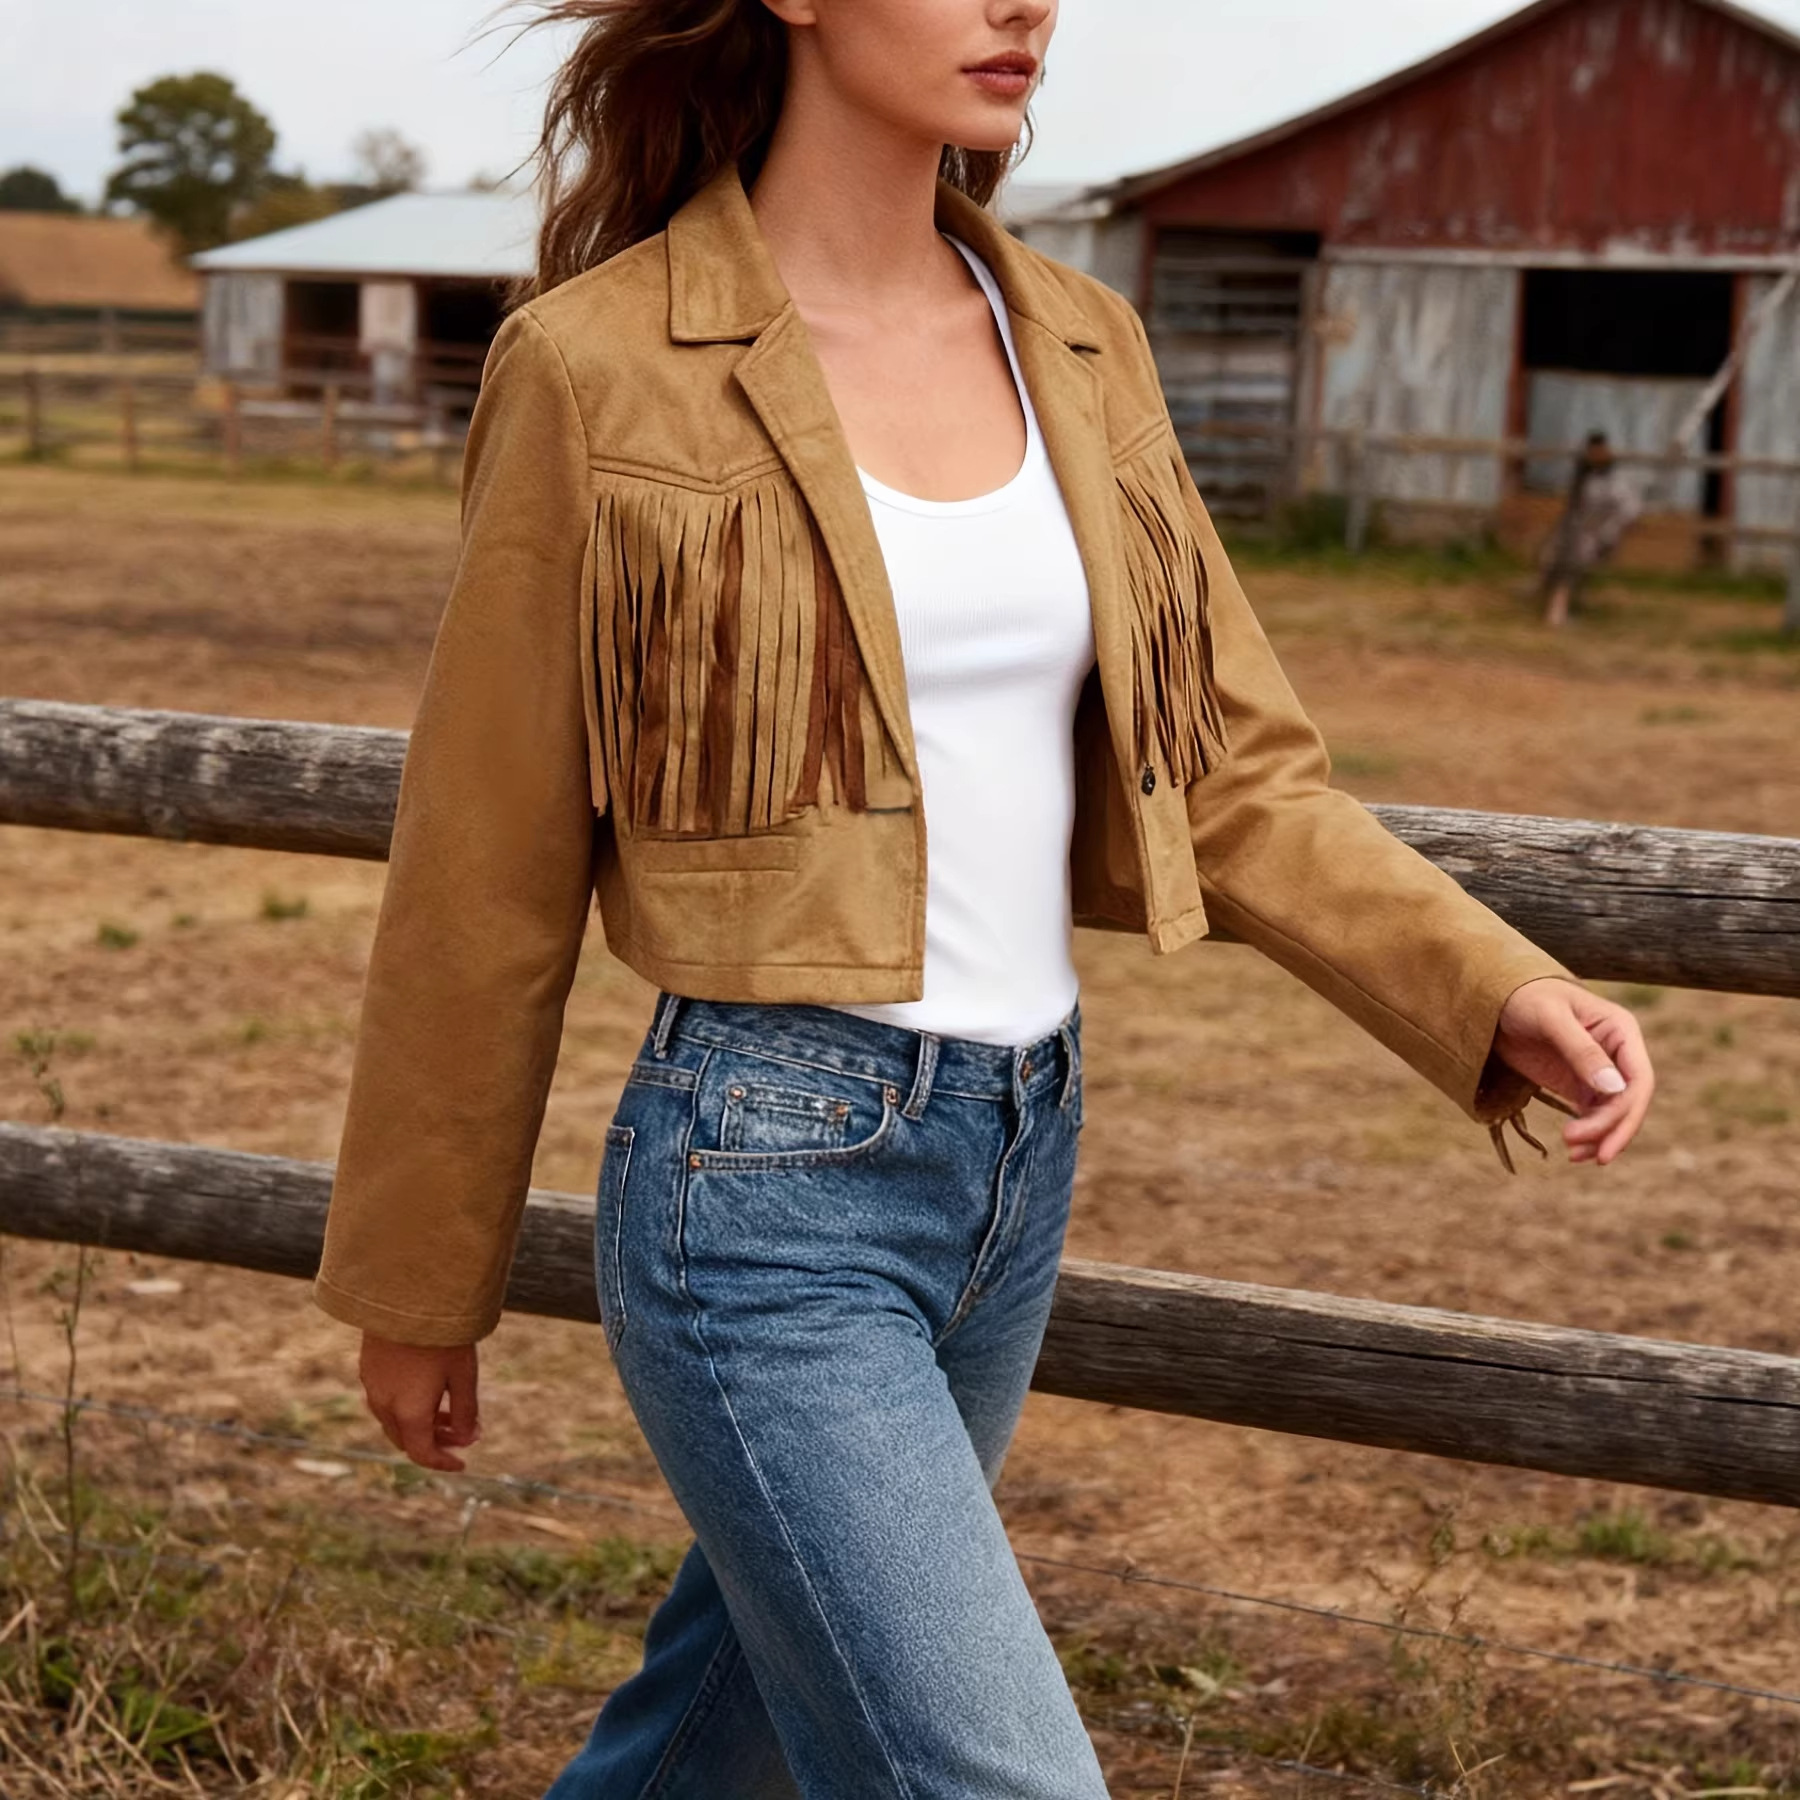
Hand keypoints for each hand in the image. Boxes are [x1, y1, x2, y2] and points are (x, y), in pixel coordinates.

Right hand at [359, 1332, 481, 1471]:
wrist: (406, 1295)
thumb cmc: (441, 1335)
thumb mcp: (463, 1374)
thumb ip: (465, 1411)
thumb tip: (468, 1439)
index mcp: (408, 1413)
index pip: (422, 1453)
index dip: (443, 1463)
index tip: (463, 1463)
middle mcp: (384, 1405)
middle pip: (406, 1439)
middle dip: (435, 1442)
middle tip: (463, 1433)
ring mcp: (372, 1385)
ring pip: (394, 1420)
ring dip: (421, 1423)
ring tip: (450, 1410)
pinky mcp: (368, 1367)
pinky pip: (386, 1400)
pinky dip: (407, 1406)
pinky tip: (428, 1388)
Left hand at [1492, 976, 1654, 1165]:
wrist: (1494, 997)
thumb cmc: (1523, 995)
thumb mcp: (1551, 1018)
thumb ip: (1581, 1050)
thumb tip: (1615, 1088)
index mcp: (1622, 1030)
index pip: (1638, 1080)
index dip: (1626, 1113)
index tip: (1602, 1139)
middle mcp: (1618, 1052)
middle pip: (1628, 1102)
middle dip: (1609, 1130)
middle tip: (1579, 1154)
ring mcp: (1600, 1070)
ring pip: (1613, 1113)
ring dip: (1598, 1137)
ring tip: (1572, 1155)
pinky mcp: (1578, 1083)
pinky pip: (1593, 1114)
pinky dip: (1588, 1133)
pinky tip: (1573, 1149)